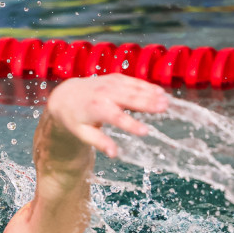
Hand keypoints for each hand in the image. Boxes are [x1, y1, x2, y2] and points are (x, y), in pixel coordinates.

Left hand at [45, 74, 167, 156]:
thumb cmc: (75, 118)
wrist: (66, 95)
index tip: (145, 132)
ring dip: (151, 93)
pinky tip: (160, 91)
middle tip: (164, 108)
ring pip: (134, 88)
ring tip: (166, 101)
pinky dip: (147, 86)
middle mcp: (104, 93)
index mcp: (96, 108)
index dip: (131, 124)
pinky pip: (133, 81)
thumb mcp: (82, 133)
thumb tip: (114, 154)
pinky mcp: (116, 78)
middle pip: (129, 99)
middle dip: (147, 103)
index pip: (116, 117)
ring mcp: (110, 83)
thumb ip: (99, 142)